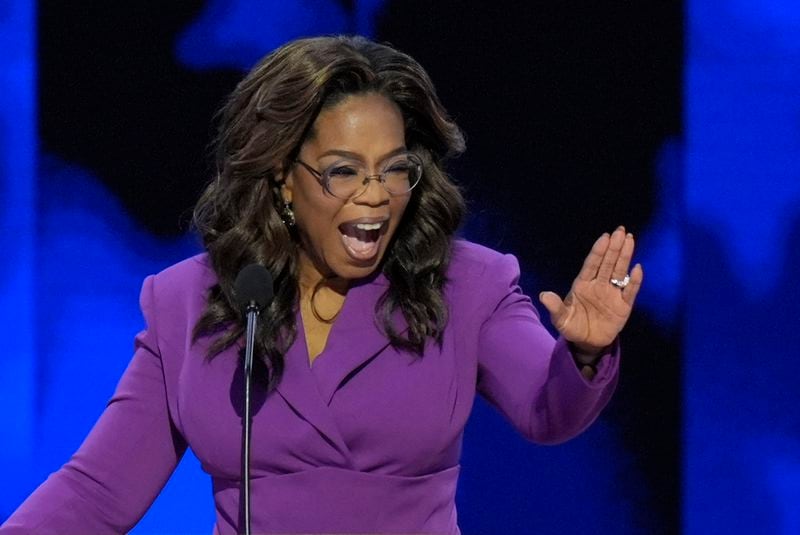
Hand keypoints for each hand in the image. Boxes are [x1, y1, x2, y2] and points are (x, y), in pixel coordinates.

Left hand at [538, 226, 642, 354]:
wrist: (587, 342)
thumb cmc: (572, 326)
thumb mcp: (561, 319)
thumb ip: (555, 307)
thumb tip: (544, 295)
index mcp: (583, 284)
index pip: (592, 264)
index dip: (598, 251)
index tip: (604, 237)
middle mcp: (599, 285)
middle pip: (607, 263)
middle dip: (614, 247)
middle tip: (620, 230)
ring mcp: (612, 294)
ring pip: (620, 271)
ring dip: (625, 256)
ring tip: (630, 239)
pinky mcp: (624, 305)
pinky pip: (630, 291)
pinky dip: (634, 280)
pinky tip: (637, 268)